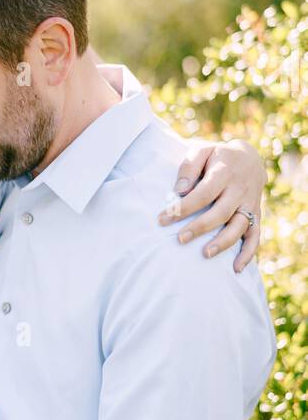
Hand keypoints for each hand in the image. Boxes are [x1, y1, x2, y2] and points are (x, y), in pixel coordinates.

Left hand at [158, 139, 264, 271]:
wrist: (250, 158)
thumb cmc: (217, 156)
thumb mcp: (202, 150)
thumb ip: (188, 167)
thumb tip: (179, 190)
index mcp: (225, 172)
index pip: (203, 193)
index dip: (183, 207)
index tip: (163, 219)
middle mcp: (240, 190)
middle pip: (221, 212)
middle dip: (200, 227)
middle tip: (180, 239)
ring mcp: (250, 203)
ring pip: (239, 226)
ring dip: (224, 242)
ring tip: (205, 254)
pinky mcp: (256, 214)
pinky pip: (255, 236)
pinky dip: (248, 253)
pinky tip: (235, 268)